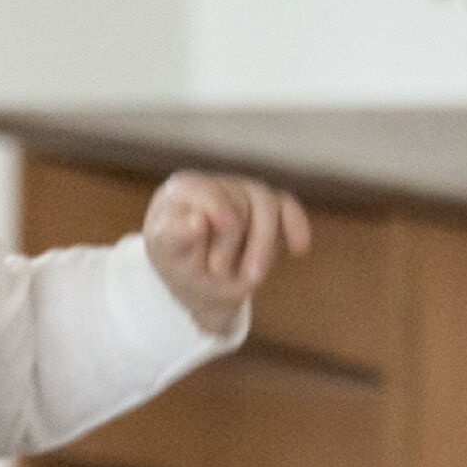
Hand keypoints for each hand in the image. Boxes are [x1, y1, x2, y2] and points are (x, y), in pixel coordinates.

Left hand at [141, 172, 308, 335]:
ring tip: (253, 279)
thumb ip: (174, 237)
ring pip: (267, 206)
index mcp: (185, 190)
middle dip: (232, 242)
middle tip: (216, 273)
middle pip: (238, 201)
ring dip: (263, 245)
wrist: (199, 281)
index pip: (205, 188)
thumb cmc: (178, 261)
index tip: (227, 224)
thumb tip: (197, 220)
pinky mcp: (271, 209)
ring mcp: (247, 194)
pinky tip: (299, 248)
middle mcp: (218, 185)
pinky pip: (288, 209)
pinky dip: (295, 226)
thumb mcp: (166, 256)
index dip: (218, 206)